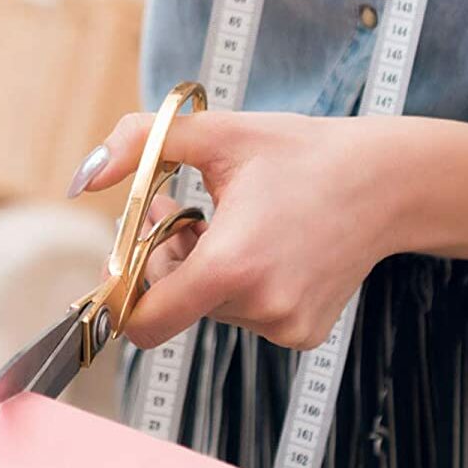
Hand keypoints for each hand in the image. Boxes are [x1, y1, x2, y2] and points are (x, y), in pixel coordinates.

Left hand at [73, 110, 407, 350]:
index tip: (122, 255)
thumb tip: (82, 178)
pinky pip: (242, 313)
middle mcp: (261, 307)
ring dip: (198, 266)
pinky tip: (256, 242)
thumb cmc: (297, 153)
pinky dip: (234, 282)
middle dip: (161, 259)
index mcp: (233, 265)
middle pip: (172, 303)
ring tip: (219, 220)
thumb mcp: (213, 134)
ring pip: (206, 306)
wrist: (385, 183)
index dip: (122, 292)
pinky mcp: (304, 333)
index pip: (147, 321)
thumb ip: (138, 146)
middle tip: (173, 210)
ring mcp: (286, 326)